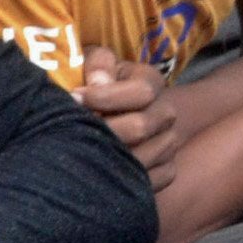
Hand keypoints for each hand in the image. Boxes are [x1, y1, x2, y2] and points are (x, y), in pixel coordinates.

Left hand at [74, 45, 183, 182]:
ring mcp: (169, 142)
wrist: (110, 113)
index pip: (142, 92)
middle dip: (104, 131)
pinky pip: (152, 178)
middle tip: (74, 132)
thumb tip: (98, 82)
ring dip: (111, 155)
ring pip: (145, 155)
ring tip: (83, 151)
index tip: (75, 98)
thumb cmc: (95, 85)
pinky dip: (125, 177)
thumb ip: (97, 65)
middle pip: (141, 127)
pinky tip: (102, 169)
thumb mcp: (94, 65)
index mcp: (150, 82)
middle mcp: (165, 112)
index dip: (106, 97)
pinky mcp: (167, 168)